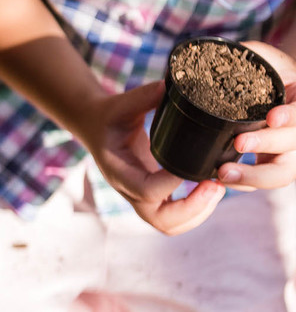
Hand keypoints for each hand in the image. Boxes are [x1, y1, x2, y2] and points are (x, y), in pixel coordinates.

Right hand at [75, 81, 224, 234]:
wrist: (94, 127)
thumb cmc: (109, 116)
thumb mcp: (122, 104)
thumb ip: (144, 97)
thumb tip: (170, 86)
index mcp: (119, 171)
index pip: (147, 190)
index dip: (173, 184)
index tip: (197, 168)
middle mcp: (130, 190)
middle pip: (161, 219)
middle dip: (192, 208)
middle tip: (214, 185)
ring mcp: (140, 198)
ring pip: (169, 225)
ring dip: (197, 214)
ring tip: (216, 188)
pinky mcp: (151, 197)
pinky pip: (173, 219)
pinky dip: (195, 212)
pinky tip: (208, 191)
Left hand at [216, 41, 295, 190]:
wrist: (269, 87)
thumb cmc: (267, 70)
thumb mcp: (262, 57)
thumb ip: (248, 54)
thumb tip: (213, 54)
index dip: (292, 115)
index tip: (273, 116)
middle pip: (295, 144)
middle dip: (270, 144)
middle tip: (239, 143)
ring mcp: (288, 151)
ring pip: (282, 172)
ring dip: (254, 175)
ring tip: (223, 172)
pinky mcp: (272, 165)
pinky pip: (262, 180)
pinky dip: (244, 181)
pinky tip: (218, 178)